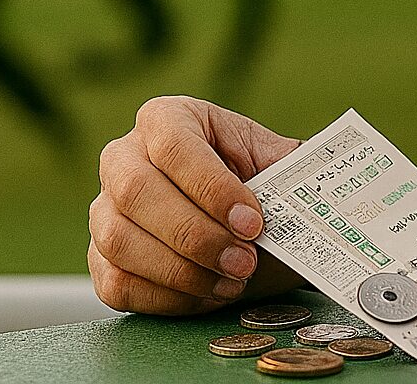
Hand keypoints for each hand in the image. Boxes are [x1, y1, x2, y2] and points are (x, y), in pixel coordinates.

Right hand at [88, 95, 301, 313]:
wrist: (243, 223)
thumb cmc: (257, 185)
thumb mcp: (275, 163)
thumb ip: (289, 168)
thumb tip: (316, 176)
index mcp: (166, 118)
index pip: (174, 145)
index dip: (211, 188)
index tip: (253, 222)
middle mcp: (123, 157)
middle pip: (136, 192)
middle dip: (196, 235)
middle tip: (244, 262)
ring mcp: (104, 209)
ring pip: (119, 240)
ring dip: (182, 270)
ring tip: (232, 281)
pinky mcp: (100, 259)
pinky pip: (117, 283)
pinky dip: (166, 297)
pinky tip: (206, 293)